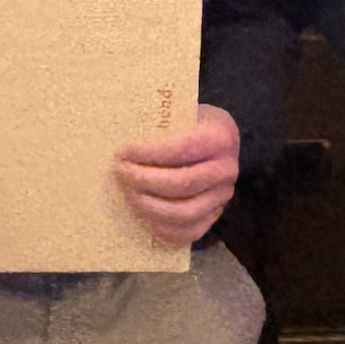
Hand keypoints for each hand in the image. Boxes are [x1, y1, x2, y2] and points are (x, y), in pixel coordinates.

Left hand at [116, 105, 241, 247]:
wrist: (218, 138)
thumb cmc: (191, 124)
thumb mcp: (183, 112)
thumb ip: (161, 122)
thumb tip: (118, 132)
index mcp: (220, 137)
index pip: (180, 149)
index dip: (148, 154)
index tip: (122, 153)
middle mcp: (226, 169)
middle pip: (181, 183)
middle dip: (143, 181)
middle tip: (119, 173)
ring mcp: (223, 196)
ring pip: (184, 213)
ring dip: (149, 206)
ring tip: (127, 194)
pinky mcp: (216, 215)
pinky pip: (190, 232)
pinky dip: (163, 229)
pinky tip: (143, 216)